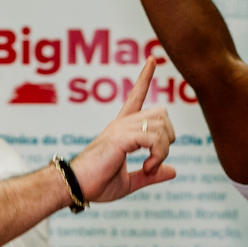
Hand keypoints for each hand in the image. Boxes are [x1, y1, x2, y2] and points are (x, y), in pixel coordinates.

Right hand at [69, 58, 176, 201]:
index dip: (144, 77)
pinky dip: (158, 155)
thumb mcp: (129, 182)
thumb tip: (173, 171)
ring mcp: (121, 128)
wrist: (74, 187)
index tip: (152, 60)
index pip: (135, 96)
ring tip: (149, 168)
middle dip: (169, 138)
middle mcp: (121, 124)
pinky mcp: (121, 136)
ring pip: (161, 126)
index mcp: (121, 130)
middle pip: (161, 113)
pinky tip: (148, 167)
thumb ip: (150, 175)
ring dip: (163, 151)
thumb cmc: (94, 185)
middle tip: (155, 162)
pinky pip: (154, 138)